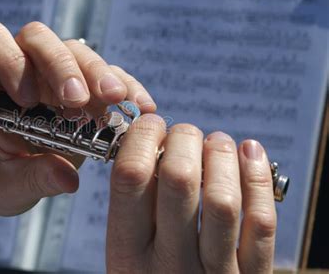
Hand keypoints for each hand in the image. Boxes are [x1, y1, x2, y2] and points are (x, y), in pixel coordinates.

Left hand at [0, 21, 155, 215]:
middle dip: (61, 65)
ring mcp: (55, 75)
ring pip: (76, 52)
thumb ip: (32, 178)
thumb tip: (67, 177)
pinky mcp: (85, 87)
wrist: (9, 177)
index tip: (27, 99)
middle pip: (40, 40)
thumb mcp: (6, 184)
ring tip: (116, 99)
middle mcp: (21, 67)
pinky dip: (125, 86)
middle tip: (78, 99)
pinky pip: (107, 74)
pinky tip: (140, 105)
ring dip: (97, 72)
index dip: (9, 59)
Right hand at [107, 117, 275, 273]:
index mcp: (127, 254)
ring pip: (224, 199)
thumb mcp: (126, 253)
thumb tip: (153, 146)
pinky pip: (260, 223)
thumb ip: (133, 207)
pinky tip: (249, 153)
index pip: (131, 178)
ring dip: (221, 154)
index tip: (151, 126)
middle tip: (183, 133)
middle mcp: (169, 264)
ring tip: (215, 141)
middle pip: (179, 180)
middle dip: (183, 138)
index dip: (143, 139)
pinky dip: (257, 179)